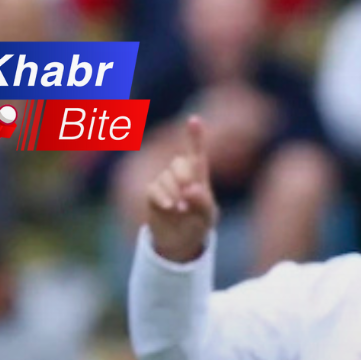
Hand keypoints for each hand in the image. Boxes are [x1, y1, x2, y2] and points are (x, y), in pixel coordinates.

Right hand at [143, 115, 217, 263]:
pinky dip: (163, 198)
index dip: (194, 136)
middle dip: (184, 177)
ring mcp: (165, 182)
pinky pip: (154, 189)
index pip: (197, 153)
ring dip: (175, 194)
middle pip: (179, 163)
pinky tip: (170, 207)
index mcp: (199, 175)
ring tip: (182, 210)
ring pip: (166, 178)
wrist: (180, 240)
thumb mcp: (208, 216)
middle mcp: (180, 174)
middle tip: (189, 194)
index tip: (193, 119)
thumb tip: (190, 188)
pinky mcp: (152, 192)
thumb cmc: (199, 224)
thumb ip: (203, 201)